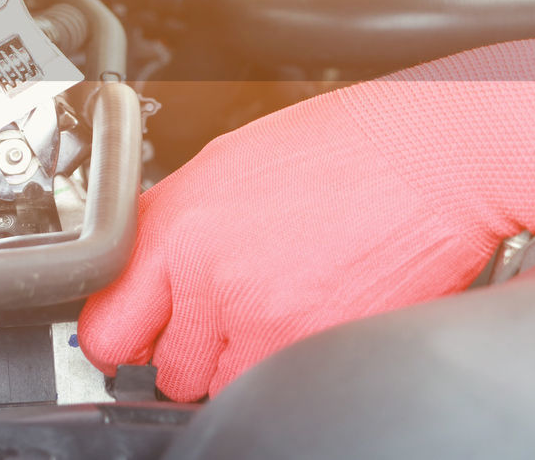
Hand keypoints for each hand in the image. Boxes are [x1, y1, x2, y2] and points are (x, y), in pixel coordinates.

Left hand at [78, 30, 534, 400]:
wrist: (428, 155)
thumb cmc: (338, 149)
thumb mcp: (223, 168)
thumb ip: (172, 228)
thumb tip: (142, 275)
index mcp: (177, 227)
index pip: (106, 326)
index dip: (117, 339)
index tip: (128, 339)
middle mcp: (210, 278)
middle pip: (165, 369)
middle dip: (186, 352)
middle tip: (219, 317)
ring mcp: (264, 319)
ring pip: (218, 385)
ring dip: (236, 362)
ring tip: (272, 307)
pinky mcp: (316, 346)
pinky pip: (274, 383)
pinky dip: (284, 363)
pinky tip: (307, 314)